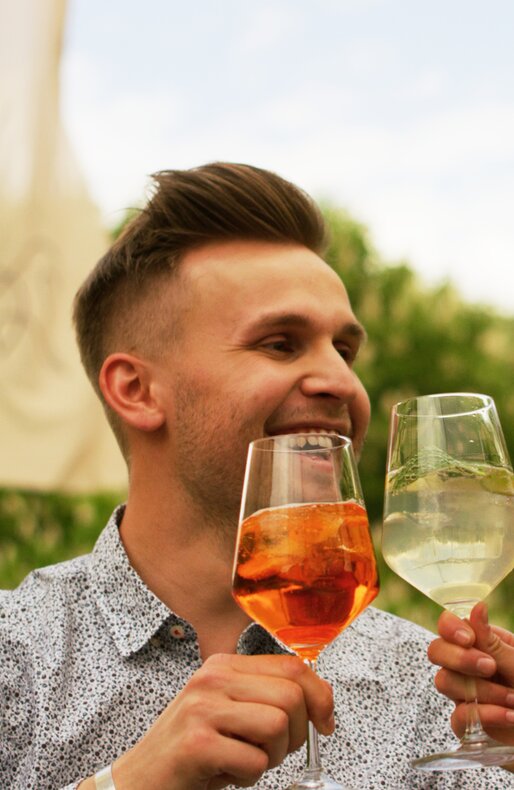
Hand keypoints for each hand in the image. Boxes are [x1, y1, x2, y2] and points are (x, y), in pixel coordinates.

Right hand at [107, 653, 333, 789]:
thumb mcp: (227, 712)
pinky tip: (225, 774)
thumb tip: (320, 700)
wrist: (138, 781)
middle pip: (292, 694)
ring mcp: (203, 708)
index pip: (293, 666)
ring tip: (245, 762)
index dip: (320, 696)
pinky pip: (254, 761)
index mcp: (224, 665)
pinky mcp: (197, 743)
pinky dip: (248, 777)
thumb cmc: (190, 752)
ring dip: (272, 758)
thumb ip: (264, 697)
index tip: (325, 723)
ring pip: (278, 725)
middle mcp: (213, 678)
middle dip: (298, 733)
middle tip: (274, 752)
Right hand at [428, 602, 513, 747]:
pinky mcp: (468, 723)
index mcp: (481, 643)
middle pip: (436, 651)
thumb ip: (493, 642)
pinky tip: (509, 716)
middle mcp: (467, 665)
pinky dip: (485, 715)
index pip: (448, 626)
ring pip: (445, 681)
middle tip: (489, 667)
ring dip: (481, 690)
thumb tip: (477, 606)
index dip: (450, 629)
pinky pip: (458, 717)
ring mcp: (464, 693)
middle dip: (460, 658)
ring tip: (513, 699)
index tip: (469, 639)